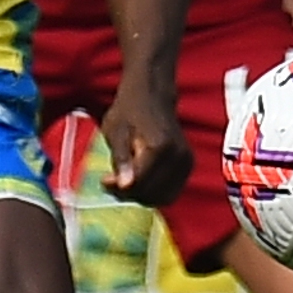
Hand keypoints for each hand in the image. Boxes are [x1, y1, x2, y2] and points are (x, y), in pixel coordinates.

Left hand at [100, 75, 190, 208]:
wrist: (152, 94)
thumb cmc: (129, 110)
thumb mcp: (116, 132)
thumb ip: (121, 161)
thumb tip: (124, 187)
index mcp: (161, 148)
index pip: (139, 184)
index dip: (118, 188)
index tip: (103, 179)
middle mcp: (179, 157)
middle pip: (152, 195)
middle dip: (129, 193)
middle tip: (112, 180)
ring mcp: (187, 162)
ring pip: (162, 198)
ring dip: (142, 195)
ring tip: (126, 177)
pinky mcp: (188, 166)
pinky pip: (170, 192)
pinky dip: (153, 192)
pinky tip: (140, 177)